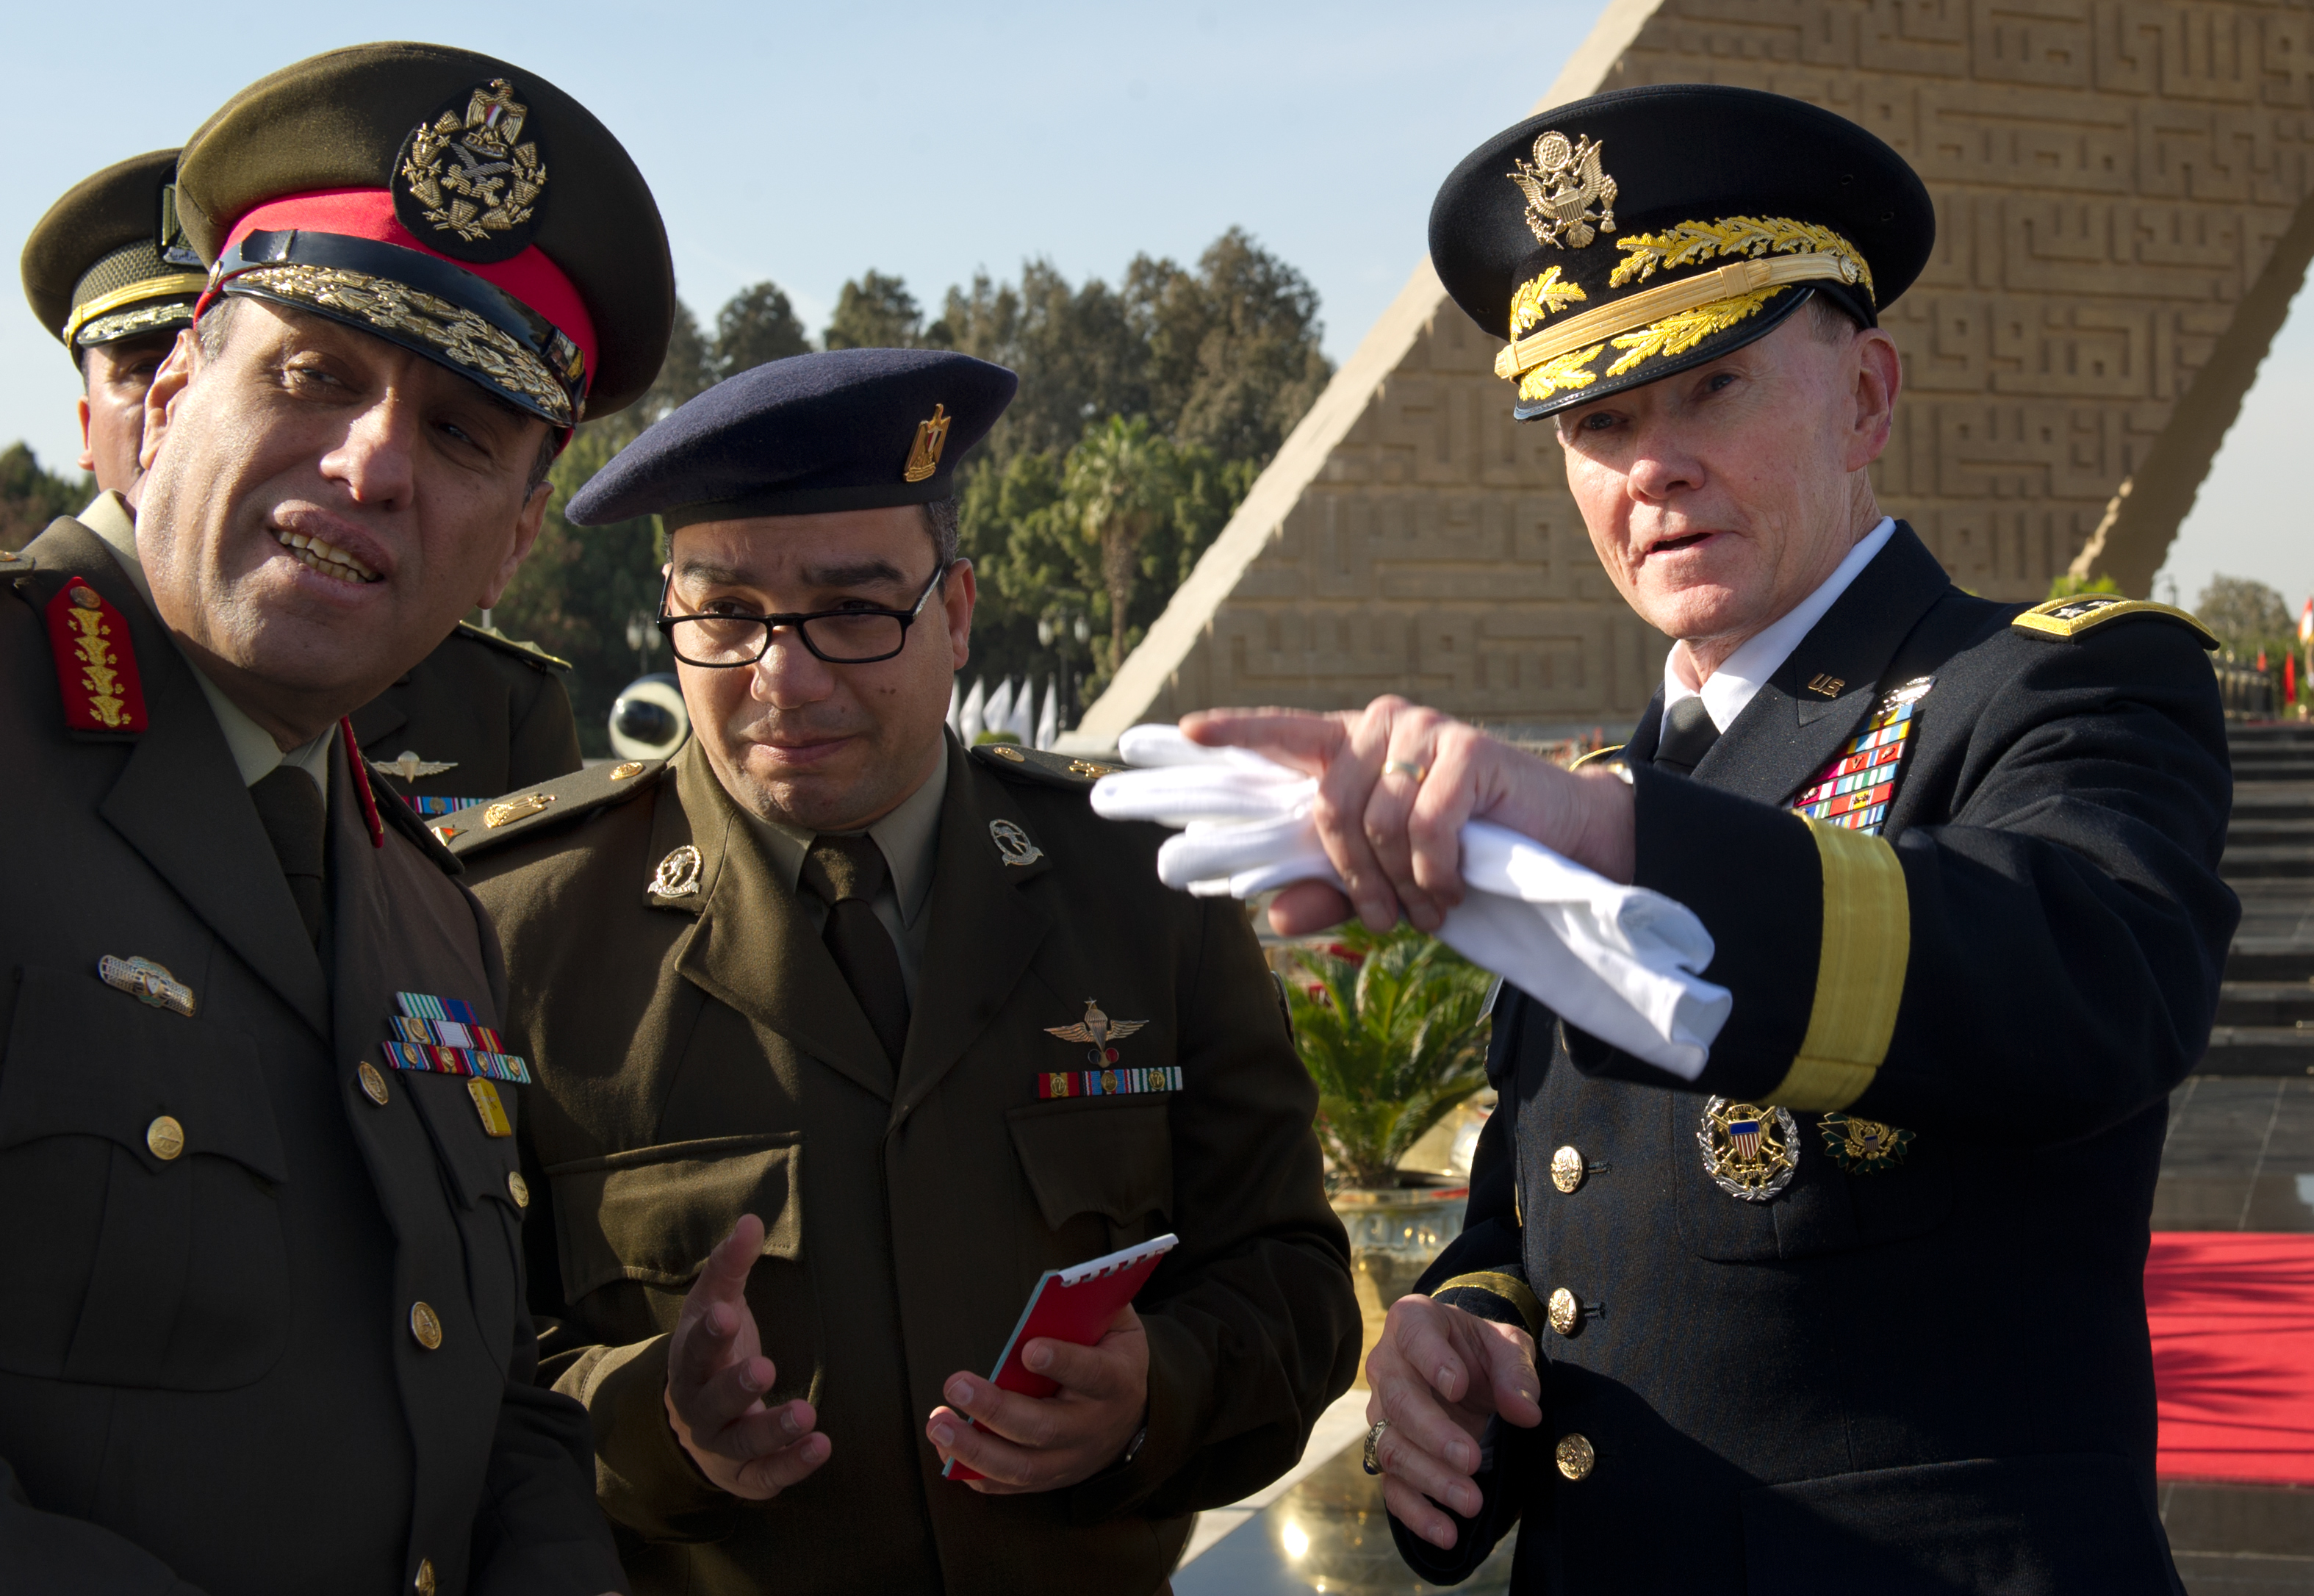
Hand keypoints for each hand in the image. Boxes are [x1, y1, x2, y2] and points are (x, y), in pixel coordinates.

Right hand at [664, 1214, 830, 1498]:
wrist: (696, 1420)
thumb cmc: (713, 1351)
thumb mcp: (715, 1305)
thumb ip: (731, 1266)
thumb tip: (751, 1220)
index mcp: (691, 1362)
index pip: (694, 1347)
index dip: (708, 1332)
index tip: (726, 1312)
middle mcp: (700, 1408)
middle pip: (711, 1401)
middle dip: (735, 1386)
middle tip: (764, 1369)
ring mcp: (721, 1444)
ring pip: (741, 1444)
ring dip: (772, 1431)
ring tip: (807, 1415)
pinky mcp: (746, 1475)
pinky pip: (766, 1476)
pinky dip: (792, 1466)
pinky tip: (823, 1447)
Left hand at [926, 1304, 1149, 1493]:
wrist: (1132, 1417)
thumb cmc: (1111, 1356)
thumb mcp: (1118, 1325)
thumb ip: (1095, 1301)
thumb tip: (1060, 1283)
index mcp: (1116, 1382)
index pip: (1092, 1375)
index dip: (1063, 1363)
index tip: (1029, 1350)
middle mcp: (1093, 1428)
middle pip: (1045, 1428)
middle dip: (997, 1409)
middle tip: (957, 1385)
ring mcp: (1070, 1460)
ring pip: (1021, 1467)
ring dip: (973, 1449)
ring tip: (938, 1423)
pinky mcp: (1048, 1479)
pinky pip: (1007, 1484)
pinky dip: (972, 1470)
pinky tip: (945, 1445)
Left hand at [1183, 697, 1635, 934]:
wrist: (1558, 835)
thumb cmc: (1462, 853)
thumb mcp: (1388, 879)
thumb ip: (1330, 891)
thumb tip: (1271, 916)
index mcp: (1351, 746)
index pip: (1283, 733)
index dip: (1236, 731)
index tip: (1186, 733)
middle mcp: (1380, 725)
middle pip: (1329, 808)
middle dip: (1353, 877)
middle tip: (1386, 920)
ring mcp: (1425, 731)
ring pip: (1377, 823)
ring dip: (1400, 886)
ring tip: (1429, 910)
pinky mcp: (1469, 750)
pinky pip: (1426, 827)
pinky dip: (1435, 874)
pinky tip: (1452, 890)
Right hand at [1364, 1294, 1542, 1550]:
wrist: (1465, 1370)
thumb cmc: (1482, 1352)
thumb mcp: (1508, 1347)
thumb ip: (1517, 1373)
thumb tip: (1525, 1412)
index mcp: (1414, 1322)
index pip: (1413, 1335)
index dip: (1432, 1361)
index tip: (1459, 1386)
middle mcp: (1387, 1365)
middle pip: (1397, 1400)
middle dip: (1433, 1434)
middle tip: (1471, 1459)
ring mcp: (1381, 1412)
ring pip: (1390, 1446)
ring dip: (1429, 1478)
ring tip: (1471, 1502)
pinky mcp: (1387, 1453)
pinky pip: (1391, 1486)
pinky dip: (1416, 1512)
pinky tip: (1446, 1533)